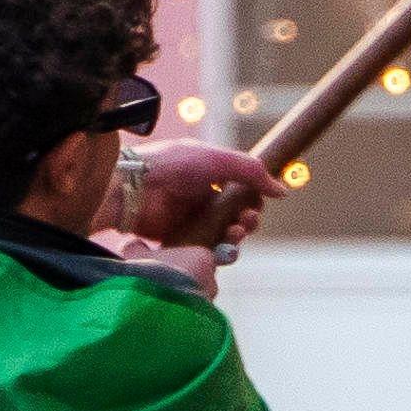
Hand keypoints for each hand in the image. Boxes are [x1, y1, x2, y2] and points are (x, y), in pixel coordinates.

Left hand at [105, 137, 281, 254]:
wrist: (129, 188)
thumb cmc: (170, 165)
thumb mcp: (215, 158)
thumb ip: (251, 171)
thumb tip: (281, 191)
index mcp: (209, 176)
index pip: (241, 193)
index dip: (253, 202)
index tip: (256, 206)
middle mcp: (200, 199)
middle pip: (235, 217)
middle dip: (247, 222)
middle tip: (245, 223)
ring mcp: (188, 221)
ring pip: (222, 237)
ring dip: (235, 238)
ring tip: (233, 235)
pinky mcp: (177, 241)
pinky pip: (204, 251)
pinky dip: (216, 252)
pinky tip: (220, 248)